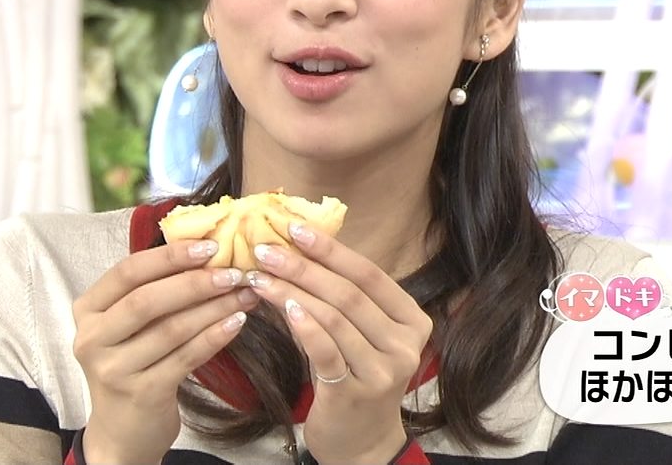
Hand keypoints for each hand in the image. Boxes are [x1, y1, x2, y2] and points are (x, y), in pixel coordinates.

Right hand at [72, 238, 261, 464]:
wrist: (123, 431)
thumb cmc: (132, 364)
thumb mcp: (127, 326)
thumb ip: (152, 290)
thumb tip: (205, 251)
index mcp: (87, 310)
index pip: (127, 272)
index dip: (170, 256)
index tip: (210, 246)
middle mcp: (92, 338)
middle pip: (147, 300)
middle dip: (196, 282)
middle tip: (233, 272)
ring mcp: (114, 369)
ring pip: (171, 329)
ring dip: (214, 308)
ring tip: (245, 294)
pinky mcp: (141, 394)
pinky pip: (186, 357)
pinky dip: (214, 337)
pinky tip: (236, 323)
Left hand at [246, 225, 433, 464]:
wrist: (363, 445)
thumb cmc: (357, 379)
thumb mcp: (361, 337)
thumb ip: (344, 301)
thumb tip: (297, 252)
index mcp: (412, 320)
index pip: (369, 275)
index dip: (331, 249)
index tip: (294, 228)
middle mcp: (404, 344)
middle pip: (349, 294)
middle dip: (303, 267)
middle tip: (265, 249)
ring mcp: (383, 371)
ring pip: (334, 318)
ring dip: (291, 292)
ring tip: (259, 276)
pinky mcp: (355, 393)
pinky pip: (326, 351)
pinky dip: (304, 325)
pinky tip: (281, 306)